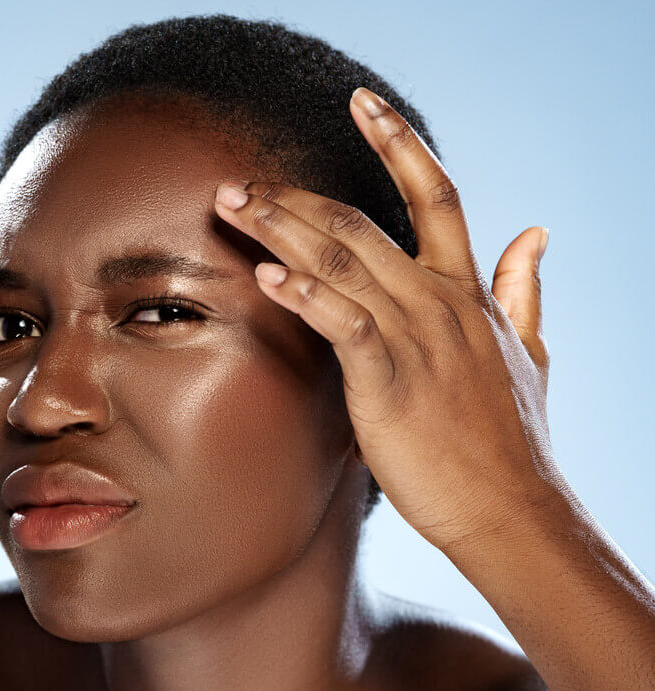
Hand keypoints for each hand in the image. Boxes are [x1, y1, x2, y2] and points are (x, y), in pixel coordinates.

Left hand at [212, 87, 563, 555]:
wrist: (513, 509)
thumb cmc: (512, 440)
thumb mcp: (530, 352)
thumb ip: (525, 289)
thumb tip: (536, 232)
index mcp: (467, 291)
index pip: (436, 193)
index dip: (399, 141)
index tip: (363, 102)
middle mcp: (439, 302)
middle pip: (360, 223)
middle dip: (293, 197)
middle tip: (238, 180)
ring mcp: (416, 338)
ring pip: (341, 261)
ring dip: (279, 230)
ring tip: (232, 206)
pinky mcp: (390, 380)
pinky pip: (342, 322)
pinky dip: (303, 295)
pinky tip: (266, 276)